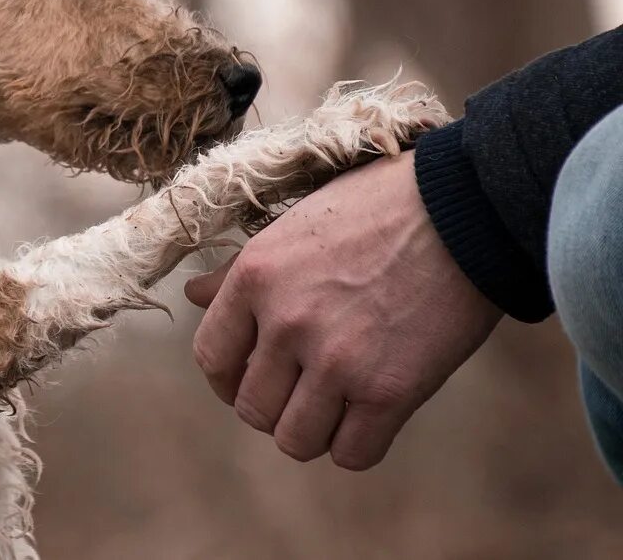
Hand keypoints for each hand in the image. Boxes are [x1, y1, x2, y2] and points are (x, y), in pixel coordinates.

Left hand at [185, 150, 502, 469]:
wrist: (467, 207)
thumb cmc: (380, 206)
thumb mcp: (295, 224)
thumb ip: (240, 270)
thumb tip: (192, 294)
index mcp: (255, 276)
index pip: (211, 356)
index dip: (226, 378)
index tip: (248, 377)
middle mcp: (286, 322)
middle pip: (252, 408)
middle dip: (274, 407)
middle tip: (302, 391)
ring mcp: (336, 360)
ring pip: (296, 440)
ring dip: (314, 432)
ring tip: (336, 406)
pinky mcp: (389, 391)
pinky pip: (352, 454)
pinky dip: (357, 445)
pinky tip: (371, 416)